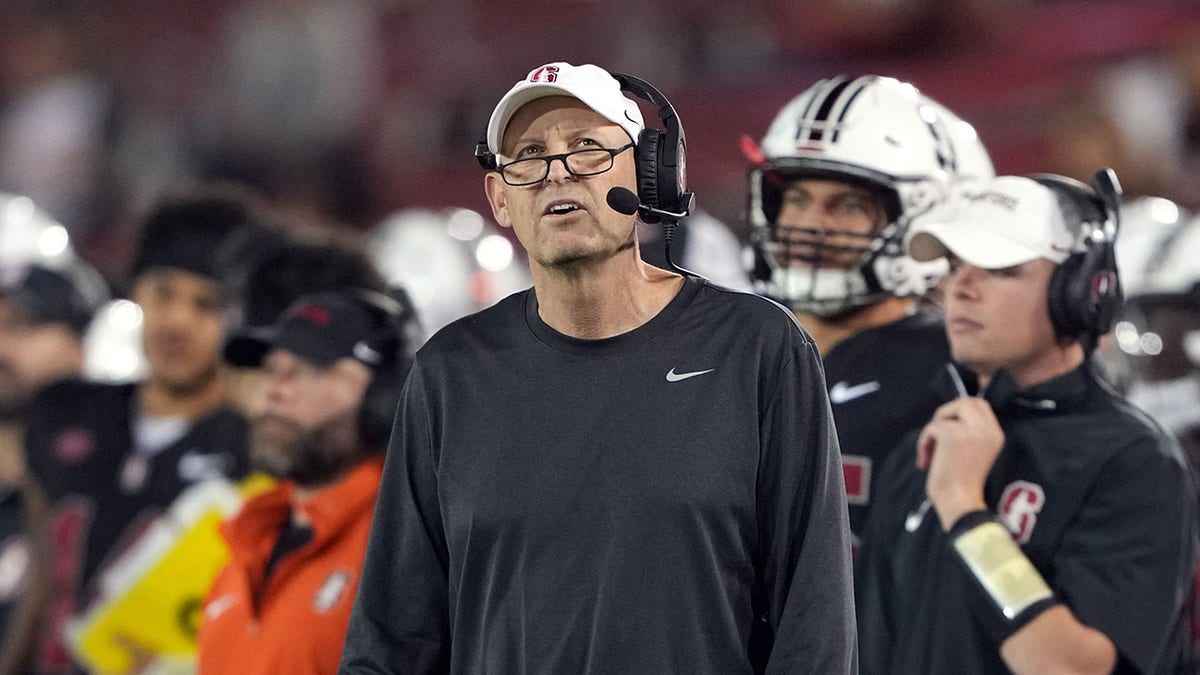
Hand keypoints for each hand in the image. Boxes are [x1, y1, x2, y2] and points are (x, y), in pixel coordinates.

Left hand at [916, 397, 1004, 529]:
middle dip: (946, 414)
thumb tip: (946, 417)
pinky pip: (932, 427)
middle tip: (936, 435)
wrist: (960, 503)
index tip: (947, 426)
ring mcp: (971, 430)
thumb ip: (968, 433)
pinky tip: (925, 461)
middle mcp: (988, 429)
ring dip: (933, 428)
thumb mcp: (975, 452)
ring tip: (930, 451)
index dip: (960, 410)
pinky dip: (924, 442)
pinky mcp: (952, 434)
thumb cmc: (963, 485)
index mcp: (996, 434)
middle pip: (964, 401)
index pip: (980, 405)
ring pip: (946, 411)